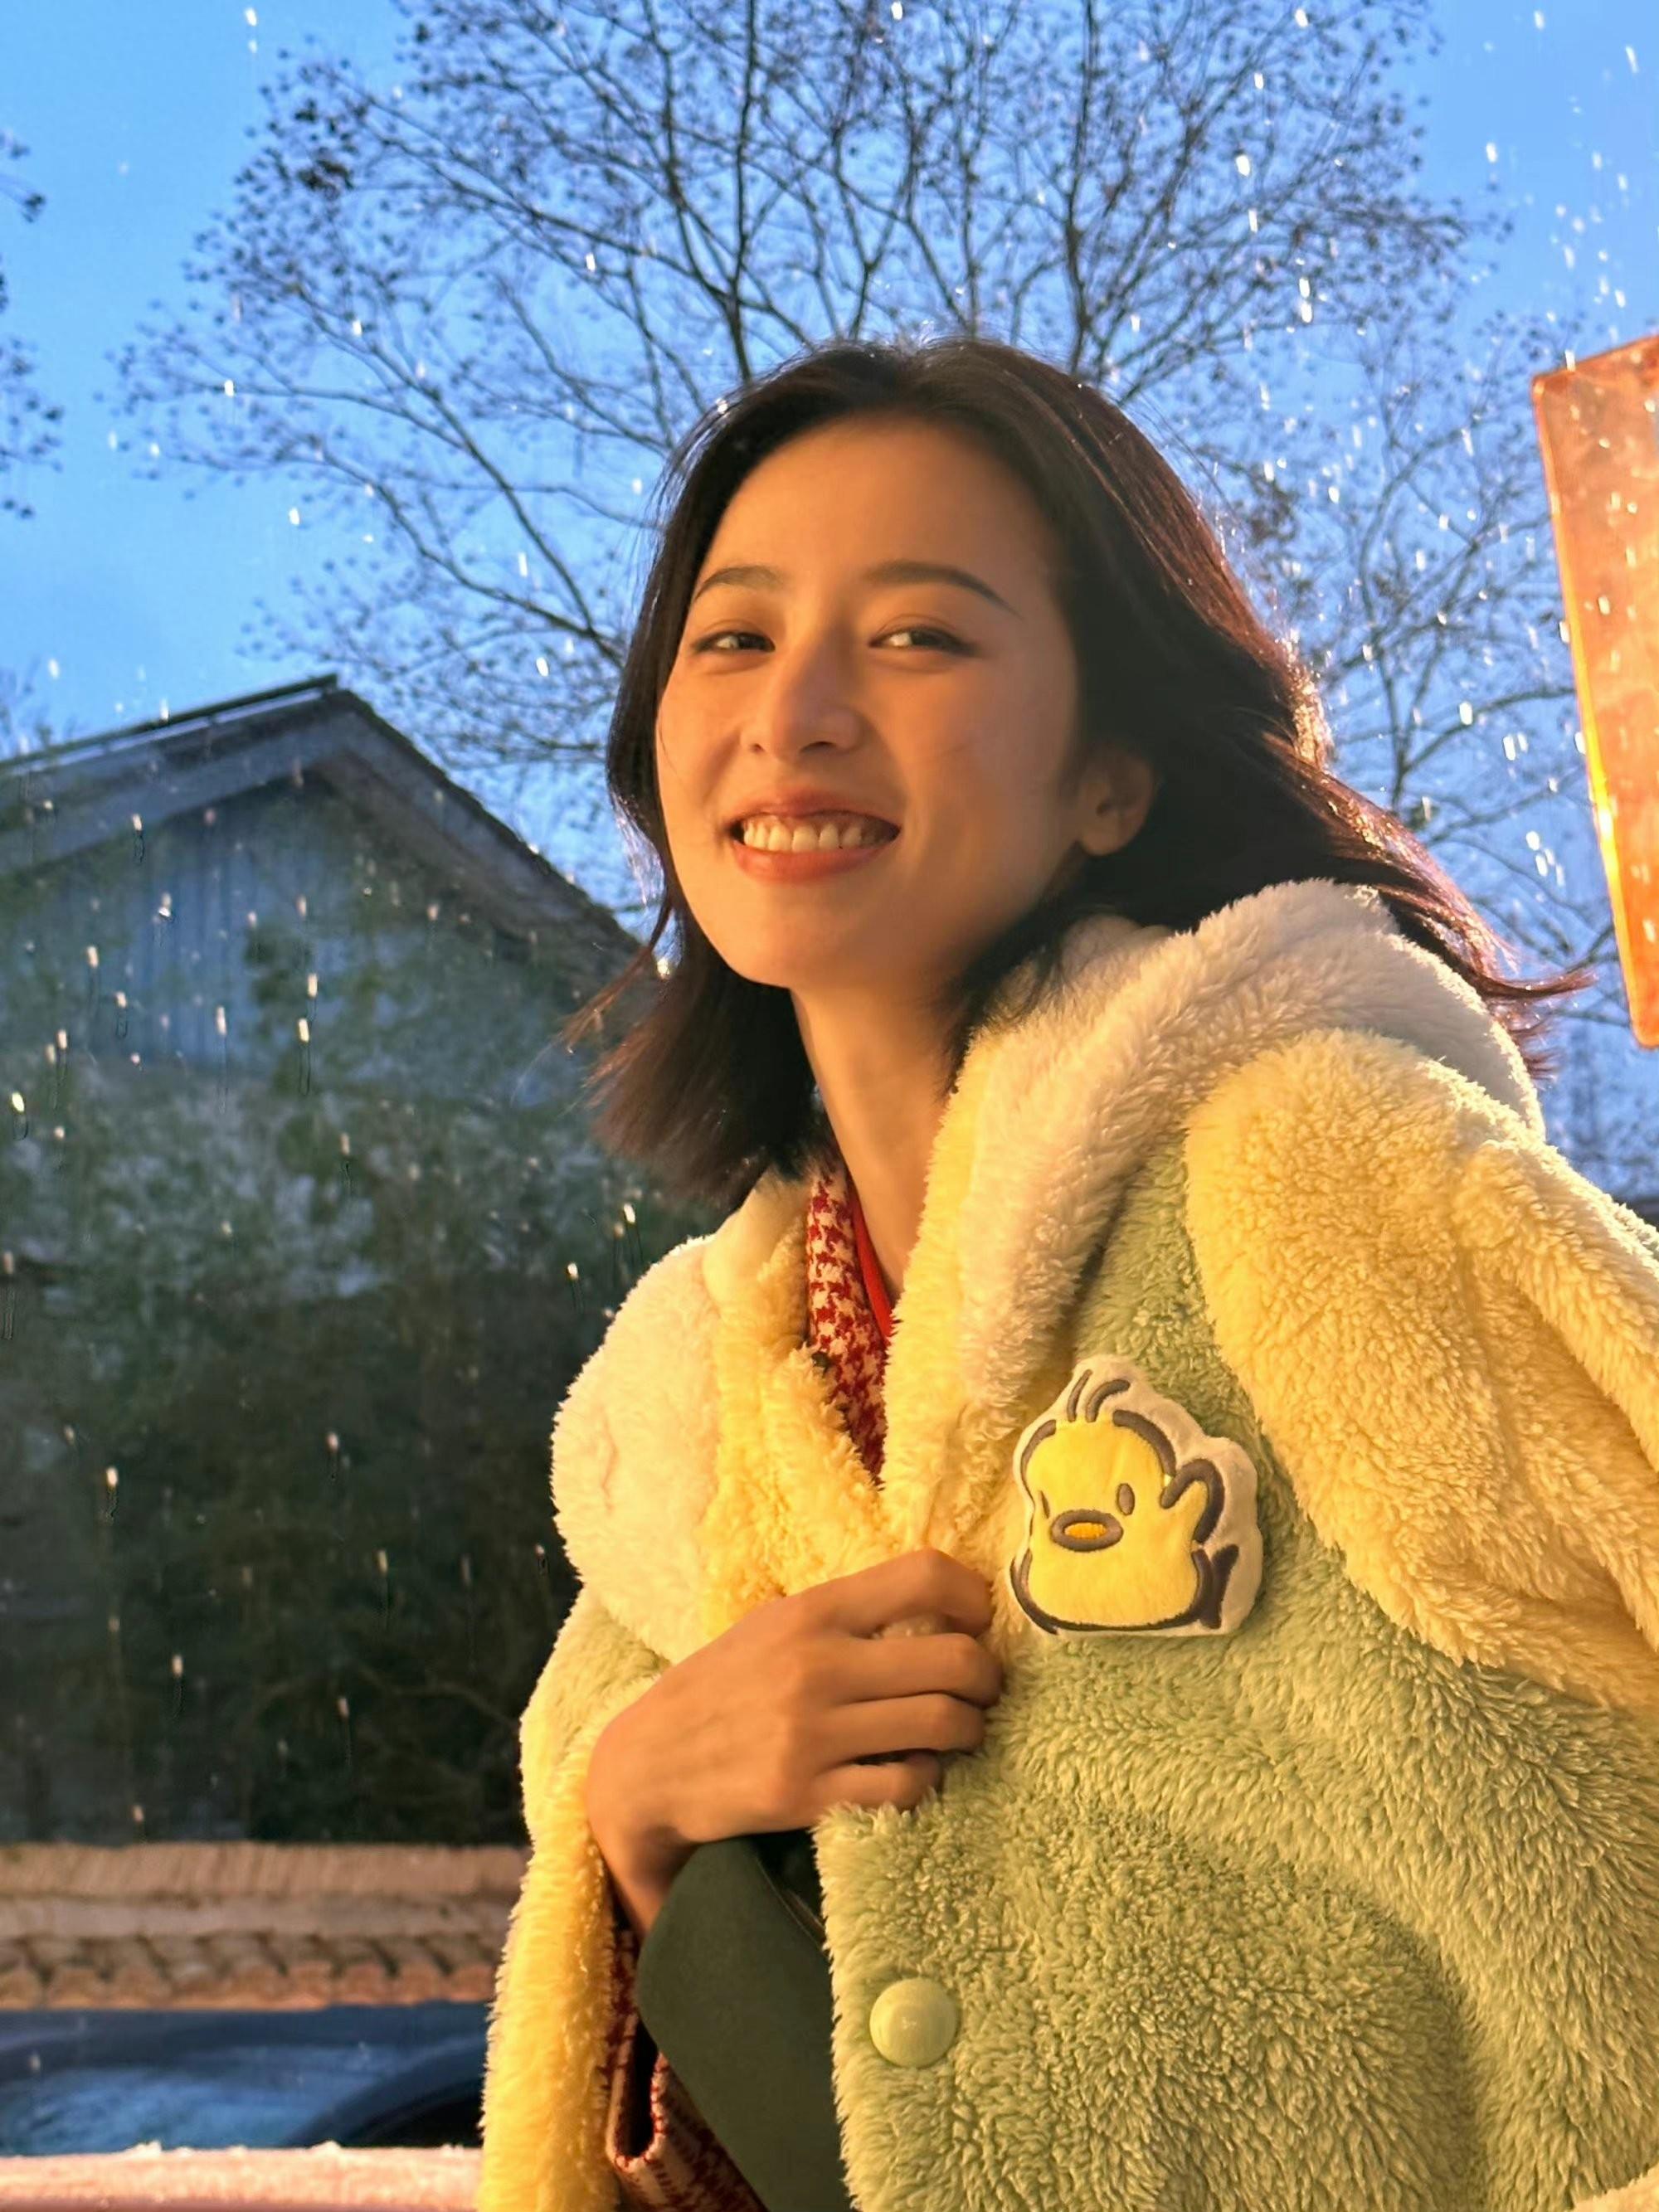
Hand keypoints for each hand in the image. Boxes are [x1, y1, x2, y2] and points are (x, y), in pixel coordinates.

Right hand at [585, 1547, 1004, 1928]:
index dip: (972, 1596)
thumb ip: (843, 1616)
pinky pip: (904, 1785)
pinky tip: (918, 1772)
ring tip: (962, 1730)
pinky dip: (927, 1779)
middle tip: (986, 1687)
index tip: (979, 1620)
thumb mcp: (772, 1627)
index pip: (922, 1576)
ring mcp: (812, 1733)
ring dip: (969, 1730)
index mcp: (811, 1612)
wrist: (647, 1763)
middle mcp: (816, 1666)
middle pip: (953, 1659)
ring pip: (940, 1724)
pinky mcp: (806, 1794)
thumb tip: (935, 1608)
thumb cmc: (722, 1686)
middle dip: (988, 1677)